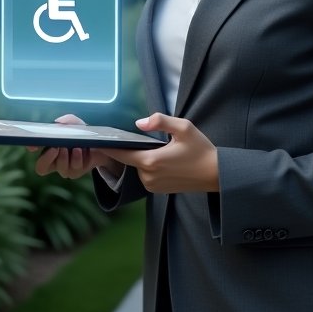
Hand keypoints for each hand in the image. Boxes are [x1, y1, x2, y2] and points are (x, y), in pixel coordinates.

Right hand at [29, 114, 123, 179]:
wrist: (99, 145)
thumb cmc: (82, 133)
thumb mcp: (77, 124)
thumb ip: (69, 120)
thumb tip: (58, 121)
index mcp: (48, 146)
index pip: (33, 147)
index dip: (30, 147)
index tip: (33, 145)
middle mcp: (53, 159)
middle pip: (41, 167)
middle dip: (48, 158)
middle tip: (56, 147)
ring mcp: (63, 167)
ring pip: (59, 168)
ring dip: (67, 156)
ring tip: (76, 147)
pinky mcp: (74, 172)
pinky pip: (73, 169)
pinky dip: (78, 158)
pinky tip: (82, 150)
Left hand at [99, 113, 218, 193]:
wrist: (215, 174)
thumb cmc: (201, 149)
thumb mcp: (184, 128)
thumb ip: (160, 121)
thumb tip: (138, 123)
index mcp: (151, 161)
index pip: (121, 154)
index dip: (108, 147)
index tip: (97, 141)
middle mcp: (148, 176)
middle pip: (130, 160)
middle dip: (131, 149)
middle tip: (137, 137)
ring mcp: (152, 186)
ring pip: (138, 168)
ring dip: (142, 158)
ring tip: (156, 148)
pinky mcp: (158, 190)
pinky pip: (146, 175)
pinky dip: (148, 167)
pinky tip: (162, 159)